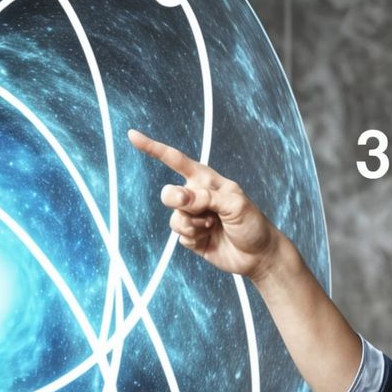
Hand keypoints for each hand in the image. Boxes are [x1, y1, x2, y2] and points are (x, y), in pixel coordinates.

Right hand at [127, 128, 282, 279]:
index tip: (132, 136)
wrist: (259, 255)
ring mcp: (192, 217)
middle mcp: (196, 197)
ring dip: (192, 225)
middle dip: (178, 201)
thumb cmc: (253, 224)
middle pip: (169, 194)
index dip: (154, 148)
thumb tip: (179, 197)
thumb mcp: (235, 205)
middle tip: (196, 209)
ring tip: (212, 227)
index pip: (176, 160)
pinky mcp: (191, 237)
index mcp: (206, 181)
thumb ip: (206, 197)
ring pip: (174, 218)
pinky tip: (209, 239)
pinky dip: (193, 238)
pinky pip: (180, 236)